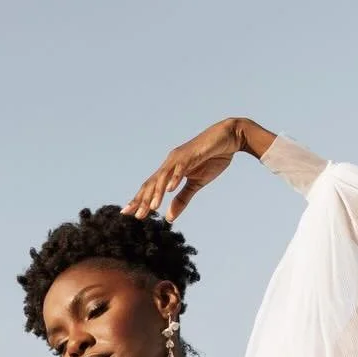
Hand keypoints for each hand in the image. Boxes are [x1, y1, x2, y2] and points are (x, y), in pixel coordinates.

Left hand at [122, 118, 244, 221]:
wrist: (229, 138)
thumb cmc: (212, 158)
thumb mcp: (196, 184)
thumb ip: (182, 199)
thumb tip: (169, 218)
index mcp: (170, 171)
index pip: (151, 187)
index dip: (139, 200)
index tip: (128, 213)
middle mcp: (170, 163)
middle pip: (153, 183)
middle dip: (142, 199)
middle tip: (133, 215)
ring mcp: (180, 157)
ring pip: (164, 176)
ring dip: (157, 192)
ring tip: (152, 207)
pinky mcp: (192, 154)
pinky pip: (181, 167)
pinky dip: (175, 177)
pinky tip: (170, 189)